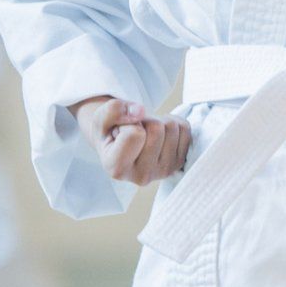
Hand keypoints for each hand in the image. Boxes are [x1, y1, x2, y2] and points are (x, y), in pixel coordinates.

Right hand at [72, 96, 191, 186]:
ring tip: (145, 132)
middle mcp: (141, 176)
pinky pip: (185, 128)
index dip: (128, 123)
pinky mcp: (179, 163)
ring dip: (159, 121)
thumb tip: (140, 111)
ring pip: (172, 126)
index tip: (121, 131)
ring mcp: (163, 171)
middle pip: (157, 129)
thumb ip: (113, 111)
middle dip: (146, 120)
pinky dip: (172, 122)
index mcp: (117, 168)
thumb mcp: (100, 117)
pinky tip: (159, 134)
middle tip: (136, 129)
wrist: (121, 144)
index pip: (135, 135)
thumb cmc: (109, 131)